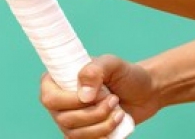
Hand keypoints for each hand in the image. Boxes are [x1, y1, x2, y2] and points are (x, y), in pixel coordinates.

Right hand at [40, 55, 160, 137]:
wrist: (145, 92)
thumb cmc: (126, 75)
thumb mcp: (112, 64)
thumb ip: (94, 71)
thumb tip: (84, 96)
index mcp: (59, 80)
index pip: (49, 97)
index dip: (69, 101)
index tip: (93, 95)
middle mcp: (60, 102)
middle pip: (63, 119)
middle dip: (92, 113)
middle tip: (113, 100)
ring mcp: (71, 120)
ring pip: (75, 134)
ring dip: (101, 125)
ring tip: (117, 111)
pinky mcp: (84, 134)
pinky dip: (102, 136)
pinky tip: (116, 122)